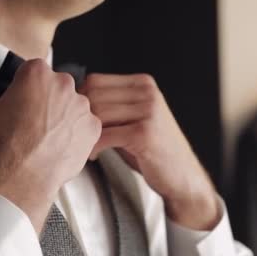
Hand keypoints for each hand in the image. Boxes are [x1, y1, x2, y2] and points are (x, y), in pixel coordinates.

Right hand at [0, 59, 101, 233]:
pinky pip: (86, 126)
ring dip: (64, 116)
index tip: (24, 98)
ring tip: (48, 136)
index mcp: (37, 73)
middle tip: (35, 120)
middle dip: (48, 100)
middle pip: (57, 87)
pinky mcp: (93, 126)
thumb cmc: (10, 142)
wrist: (27, 172)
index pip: (33, 71)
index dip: (26, 87)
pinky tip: (62, 144)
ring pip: (74, 106)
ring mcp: (81, 105)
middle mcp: (63, 84)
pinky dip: (77, 133)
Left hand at [81, 74, 219, 230]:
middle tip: (77, 136)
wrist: (182, 175)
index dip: (80, 101)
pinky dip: (93, 147)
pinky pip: (105, 135)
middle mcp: (147, 92)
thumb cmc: (153, 149)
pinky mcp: (144, 133)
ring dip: (85, 133)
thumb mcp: (135, 118)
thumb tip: (74, 102)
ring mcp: (148, 111)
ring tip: (85, 147)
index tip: (76, 120)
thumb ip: (113, 106)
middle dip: (80, 118)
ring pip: (97, 114)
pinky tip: (94, 155)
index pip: (95, 80)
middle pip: (93, 95)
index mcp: (143, 83)